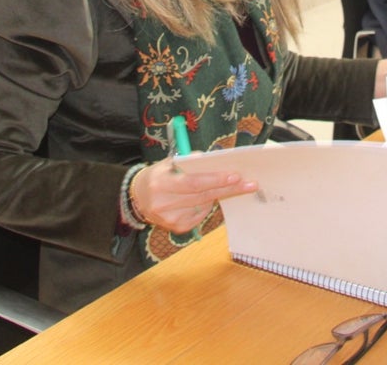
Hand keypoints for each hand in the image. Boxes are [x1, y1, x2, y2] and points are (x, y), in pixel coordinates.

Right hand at [129, 160, 256, 233]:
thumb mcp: (169, 163)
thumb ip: (189, 161)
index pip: (193, 182)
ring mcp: (170, 218)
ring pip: (204, 205)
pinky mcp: (177, 227)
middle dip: (228, 188)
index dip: (215, 179)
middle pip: (203, 195)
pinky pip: (201, 214)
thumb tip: (215, 159)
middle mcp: (163, 203)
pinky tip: (203, 198)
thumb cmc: (159, 175)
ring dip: (219, 195)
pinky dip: (206, 205)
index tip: (235, 175)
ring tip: (231, 185)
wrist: (137, 197)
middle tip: (249, 183)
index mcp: (160, 182)